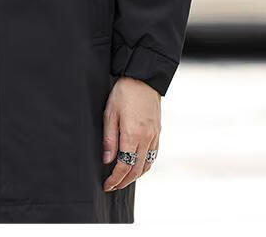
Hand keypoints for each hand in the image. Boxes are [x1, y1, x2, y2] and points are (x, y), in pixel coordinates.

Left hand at [102, 77, 160, 191]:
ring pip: (147, 164)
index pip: (124, 166)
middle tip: (113, 187)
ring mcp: (154, 135)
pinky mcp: (158, 131)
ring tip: (124, 180)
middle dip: (124, 181)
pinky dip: (145, 165)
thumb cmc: (123, 93)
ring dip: (135, 176)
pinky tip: (137, 166)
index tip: (107, 185)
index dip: (115, 179)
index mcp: (132, 135)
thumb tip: (107, 160)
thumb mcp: (110, 114)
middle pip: (136, 169)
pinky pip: (153, 155)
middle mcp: (146, 138)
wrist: (143, 78)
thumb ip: (109, 139)